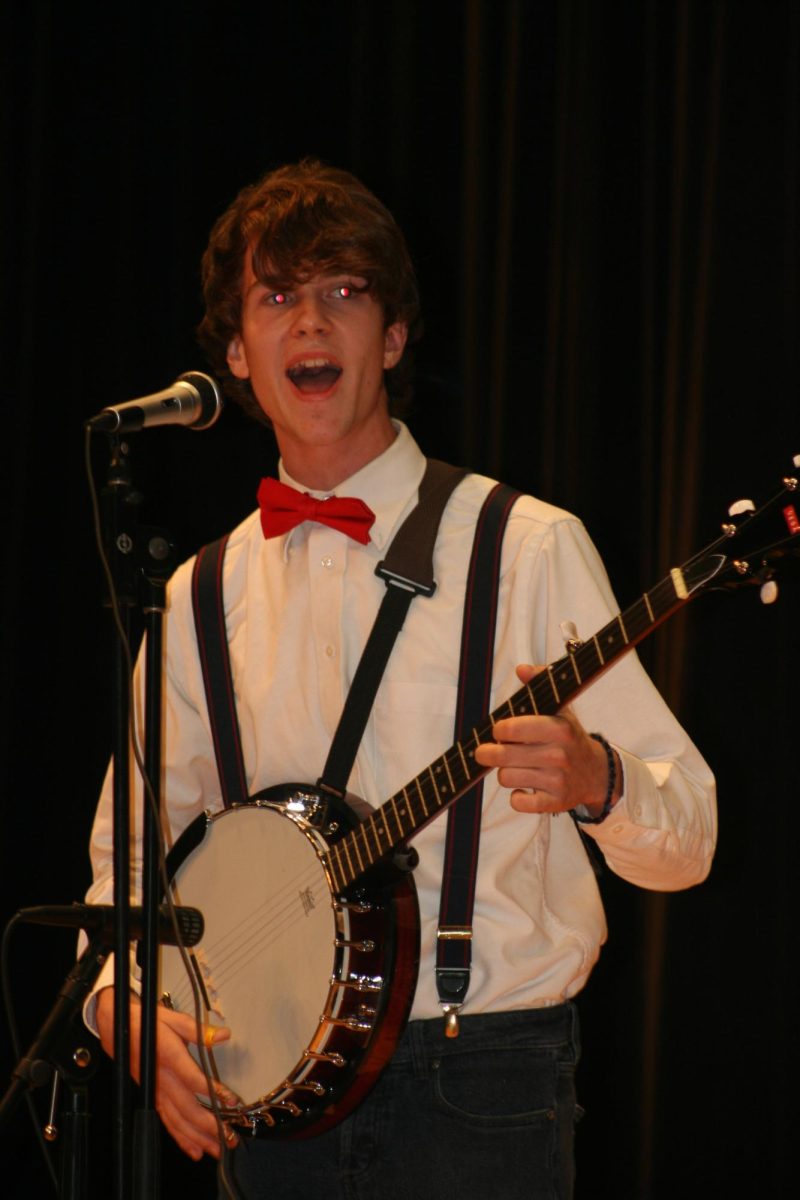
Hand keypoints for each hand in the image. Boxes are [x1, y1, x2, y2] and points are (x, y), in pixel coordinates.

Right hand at [95, 986, 236, 1160]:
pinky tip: (194, 1149)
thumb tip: (223, 1035)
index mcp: (168, 1056)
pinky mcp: (151, 1097)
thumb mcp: (173, 1017)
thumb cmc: (146, 1021)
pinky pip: (166, 1121)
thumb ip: (198, 1030)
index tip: (231, 1100)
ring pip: (177, 1120)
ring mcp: (155, 1091)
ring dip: (197, 1137)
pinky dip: (180, 1137)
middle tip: (228, 1137)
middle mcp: (161, 1079)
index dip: (212, 1091)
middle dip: (208, 1125)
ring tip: (216, 1148)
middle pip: (186, 1108)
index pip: (192, 1079)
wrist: (115, 1027)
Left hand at [473, 664, 617, 816]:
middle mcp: (558, 755)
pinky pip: (518, 803)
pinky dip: (516, 796)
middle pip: (503, 755)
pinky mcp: (554, 803)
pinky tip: (523, 786)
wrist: (596, 773)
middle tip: (488, 751)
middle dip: (489, 752)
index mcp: (559, 729)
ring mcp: (557, 781)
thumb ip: (540, 683)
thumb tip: (522, 669)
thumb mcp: (560, 708)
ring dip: (504, 772)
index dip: (499, 729)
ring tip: (514, 766)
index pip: (511, 728)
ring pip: (506, 777)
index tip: (500, 730)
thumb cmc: (570, 737)